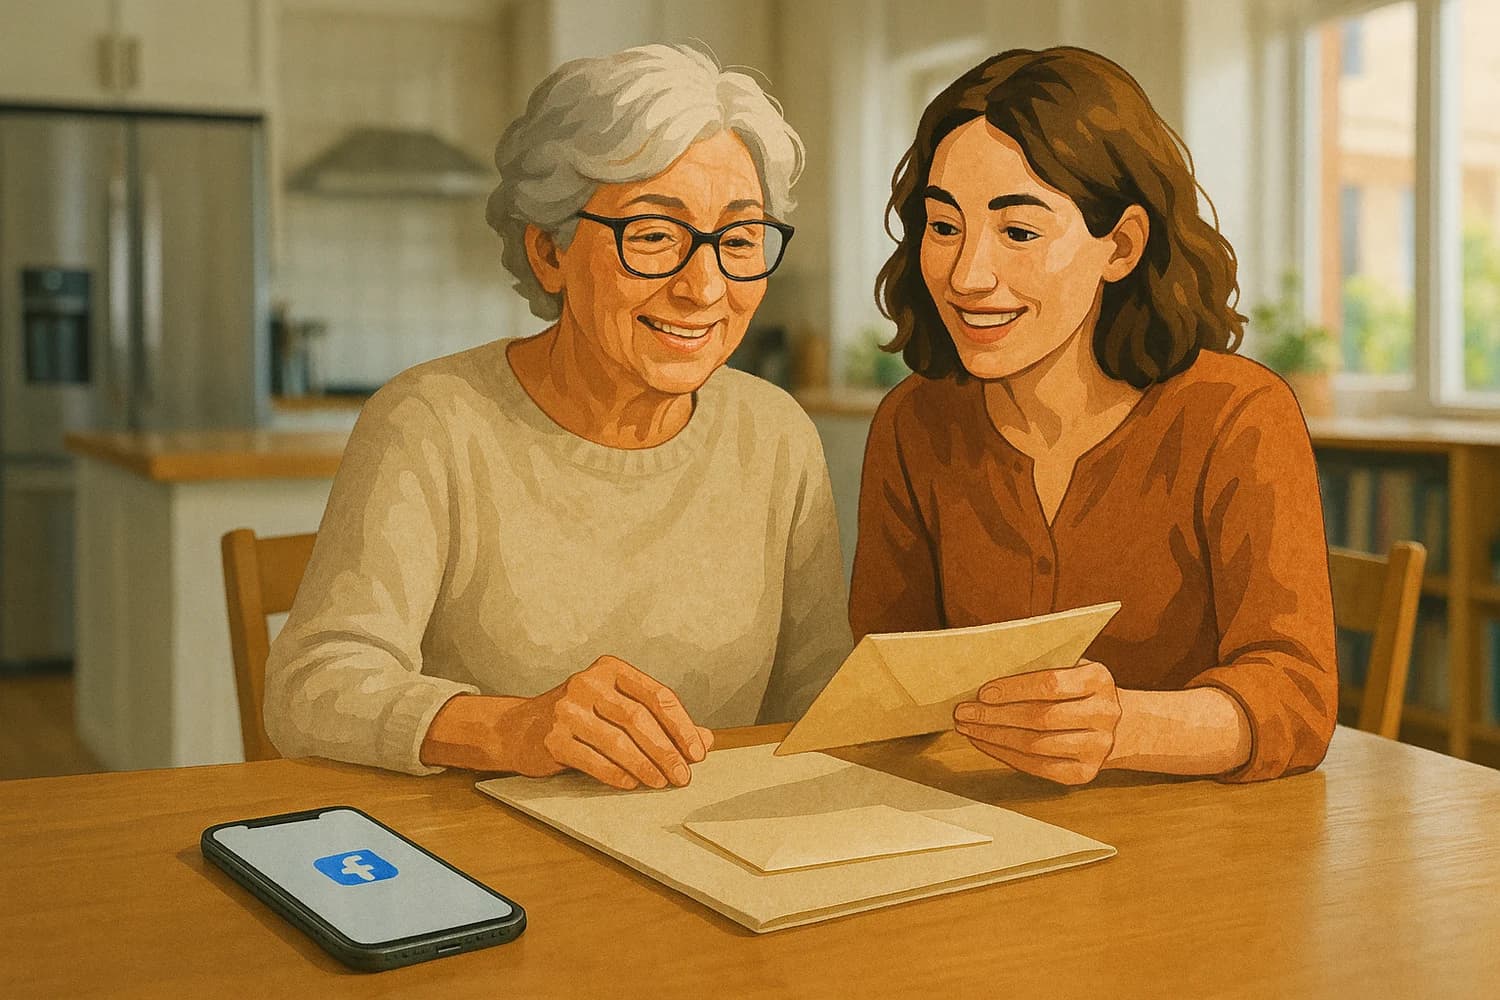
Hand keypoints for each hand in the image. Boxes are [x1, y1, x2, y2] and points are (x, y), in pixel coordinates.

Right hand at [502, 655, 713, 789]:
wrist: (519, 728)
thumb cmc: (579, 717)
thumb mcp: (618, 708)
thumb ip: (661, 721)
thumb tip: (705, 739)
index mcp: (611, 669)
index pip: (656, 695)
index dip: (682, 725)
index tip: (697, 752)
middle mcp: (588, 683)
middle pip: (638, 719)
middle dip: (666, 751)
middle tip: (683, 775)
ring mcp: (567, 710)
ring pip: (617, 741)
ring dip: (645, 766)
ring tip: (662, 783)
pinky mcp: (552, 738)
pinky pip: (593, 760)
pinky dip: (617, 774)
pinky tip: (632, 784)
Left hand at [952, 660, 1120, 785]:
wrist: (1119, 725)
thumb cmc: (1079, 690)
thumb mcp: (1069, 668)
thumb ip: (1038, 668)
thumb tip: (985, 674)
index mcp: (1098, 680)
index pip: (1050, 684)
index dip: (1013, 689)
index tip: (983, 692)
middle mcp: (1103, 714)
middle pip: (1040, 718)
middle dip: (995, 716)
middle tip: (964, 712)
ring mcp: (1097, 748)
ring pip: (1035, 745)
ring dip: (994, 738)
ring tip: (968, 728)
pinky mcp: (1084, 773)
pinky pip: (1038, 768)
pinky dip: (1005, 755)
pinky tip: (985, 743)